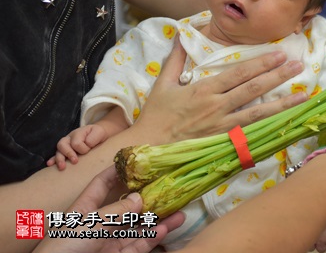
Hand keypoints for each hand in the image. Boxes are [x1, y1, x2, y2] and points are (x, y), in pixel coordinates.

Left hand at [33, 166, 184, 252]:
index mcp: (86, 208)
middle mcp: (99, 223)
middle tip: (169, 189)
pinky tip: (166, 229)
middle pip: (127, 207)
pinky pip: (138, 245)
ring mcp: (109, 242)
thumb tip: (139, 197)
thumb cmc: (65, 246)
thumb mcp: (90, 223)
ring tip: (180, 212)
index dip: (118, 172)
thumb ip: (116, 211)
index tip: (137, 162)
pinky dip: (152, 238)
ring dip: (158, 221)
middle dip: (148, 199)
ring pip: (138, 228)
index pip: (102, 184)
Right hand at [47, 125, 107, 169]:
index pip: (76, 143)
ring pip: (58, 151)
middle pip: (62, 144)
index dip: (83, 148)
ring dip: (59, 159)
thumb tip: (86, 144)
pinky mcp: (64, 152)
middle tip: (75, 161)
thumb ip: (93, 137)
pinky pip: (55, 155)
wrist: (98, 135)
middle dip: (68, 154)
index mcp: (77, 133)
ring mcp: (66, 145)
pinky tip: (50, 164)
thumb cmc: (98, 134)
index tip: (90, 150)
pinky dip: (53, 160)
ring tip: (62, 167)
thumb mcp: (99, 132)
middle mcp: (69, 139)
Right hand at [136, 35, 306, 143]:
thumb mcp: (163, 83)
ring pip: (258, 113)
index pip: (238, 74)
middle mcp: (217, 107)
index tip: (278, 54)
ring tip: (303, 96)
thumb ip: (175, 58)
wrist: (150, 147)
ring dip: (282, 103)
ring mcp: (223, 127)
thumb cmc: (156, 115)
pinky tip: (285, 123)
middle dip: (277, 76)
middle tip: (298, 65)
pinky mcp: (224, 142)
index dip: (260, 64)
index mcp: (204, 90)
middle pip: (253, 90)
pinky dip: (269, 128)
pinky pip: (251, 133)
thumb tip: (181, 34)